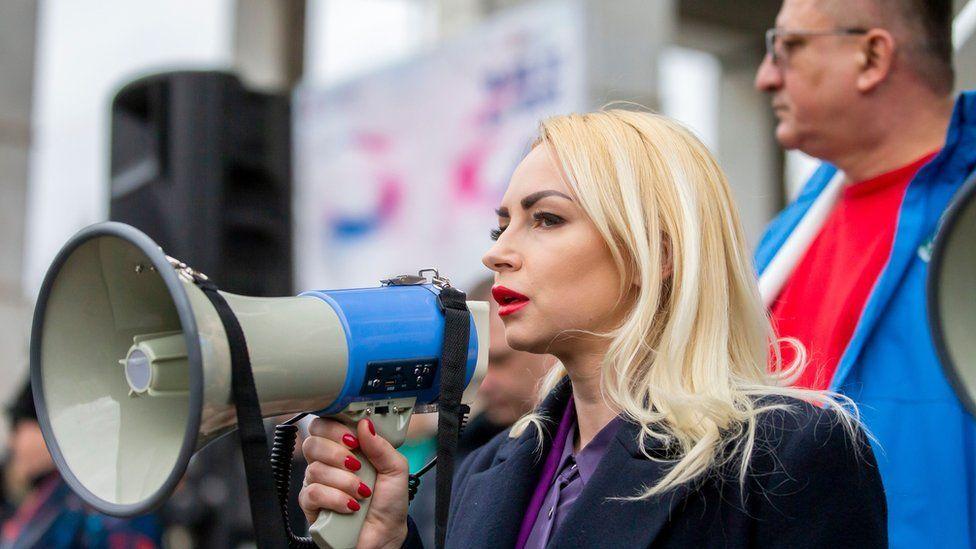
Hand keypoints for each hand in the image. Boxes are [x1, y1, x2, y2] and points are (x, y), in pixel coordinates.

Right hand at [299, 417, 409, 548]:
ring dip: (343, 481)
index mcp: (346, 449)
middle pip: (312, 442)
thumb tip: (365, 424)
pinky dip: (335, 498)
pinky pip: (312, 493)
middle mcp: (328, 463)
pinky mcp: (311, 506)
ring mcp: (318, 484)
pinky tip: (350, 506)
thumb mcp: (396, 469)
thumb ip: (382, 446)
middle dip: (337, 452)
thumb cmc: (389, 503)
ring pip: (314, 469)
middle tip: (357, 465)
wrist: (386, 535)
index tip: (353, 438)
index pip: (324, 426)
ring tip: (362, 493)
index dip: (334, 427)